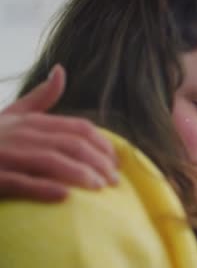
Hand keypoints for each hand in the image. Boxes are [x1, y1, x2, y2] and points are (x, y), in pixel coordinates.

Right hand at [0, 64, 117, 200]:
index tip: (115, 162)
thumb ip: (39, 98)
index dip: (102, 144)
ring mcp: (4, 154)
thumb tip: (62, 71)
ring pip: (50, 160)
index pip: (78, 128)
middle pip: (71, 144)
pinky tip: (64, 197)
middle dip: (98, 162)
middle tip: (115, 181)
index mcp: (29, 121)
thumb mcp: (11, 115)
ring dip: (80, 174)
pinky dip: (43, 188)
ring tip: (100, 188)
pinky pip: (20, 182)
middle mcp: (19, 134)